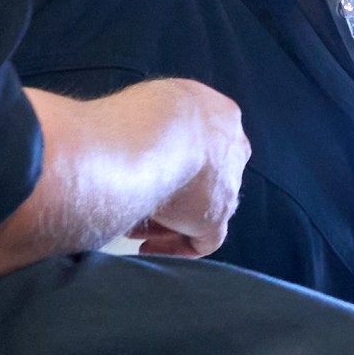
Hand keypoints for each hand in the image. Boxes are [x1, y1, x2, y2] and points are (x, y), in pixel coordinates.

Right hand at [47, 76, 251, 259]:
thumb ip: (149, 125)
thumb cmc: (134, 117)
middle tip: (139, 204)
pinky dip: (176, 247)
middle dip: (171, 192)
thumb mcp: (146, 107)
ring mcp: (228, 183)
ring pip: (203, 209)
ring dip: (169, 220)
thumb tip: (122, 139)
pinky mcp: (216, 216)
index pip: (202, 144)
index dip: (171, 163)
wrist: (150, 138)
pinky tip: (147, 247)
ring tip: (133, 226)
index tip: (145, 174)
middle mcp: (231, 147)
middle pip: (205, 178)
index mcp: (218, 114)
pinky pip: (204, 241)